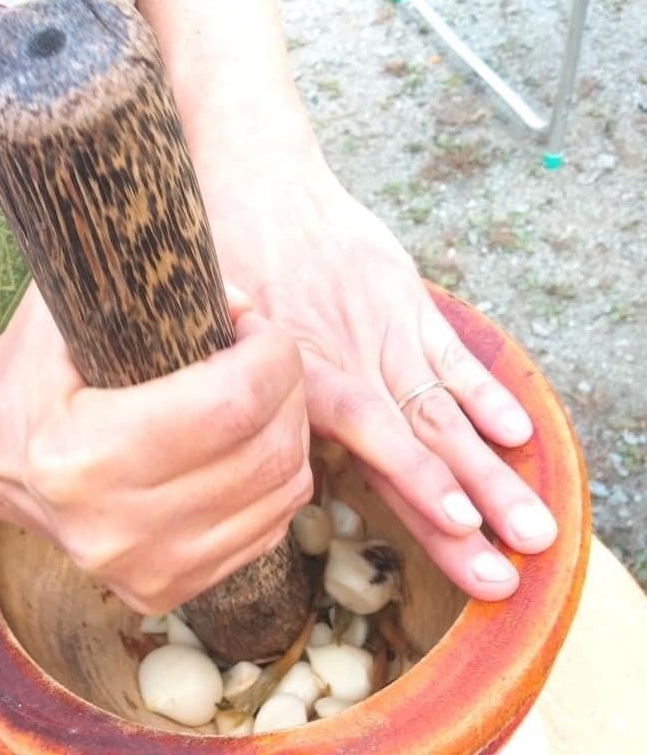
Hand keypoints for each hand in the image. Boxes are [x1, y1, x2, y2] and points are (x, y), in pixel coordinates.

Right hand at [0, 285, 311, 614]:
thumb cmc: (26, 379)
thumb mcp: (59, 314)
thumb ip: (140, 289)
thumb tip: (241, 305)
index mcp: (80, 455)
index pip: (228, 406)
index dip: (269, 355)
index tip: (256, 327)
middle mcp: (114, 528)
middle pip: (265, 453)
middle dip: (289, 389)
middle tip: (267, 358)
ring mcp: (144, 570)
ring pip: (280, 496)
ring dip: (291, 434)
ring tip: (259, 400)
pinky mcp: (165, 589)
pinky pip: (268, 531)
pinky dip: (275, 482)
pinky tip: (246, 450)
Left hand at [197, 144, 557, 599]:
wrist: (256, 184)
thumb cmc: (227, 266)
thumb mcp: (220, 340)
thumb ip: (251, 402)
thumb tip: (253, 464)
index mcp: (306, 379)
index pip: (377, 446)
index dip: (421, 491)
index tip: (462, 535)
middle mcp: (356, 361)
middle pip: (425, 445)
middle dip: (472, 510)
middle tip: (510, 569)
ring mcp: (388, 333)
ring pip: (447, 411)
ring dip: (493, 471)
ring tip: (533, 525)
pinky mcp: (406, 303)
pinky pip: (451, 356)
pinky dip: (485, 395)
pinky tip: (517, 434)